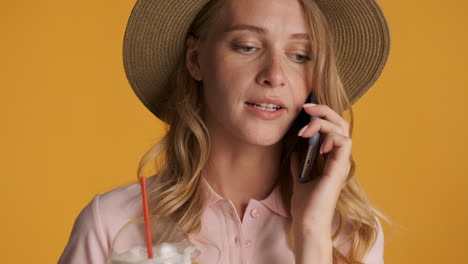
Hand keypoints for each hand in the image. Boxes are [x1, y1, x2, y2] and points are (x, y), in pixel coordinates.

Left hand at [290, 103, 351, 236]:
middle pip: (341, 123)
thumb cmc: (305, 206)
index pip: (333, 129)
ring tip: (304, 131)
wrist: (307, 223)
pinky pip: (343, 141)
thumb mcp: (299, 179)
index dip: (321, 116)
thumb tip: (294, 153)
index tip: (304, 112)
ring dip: (322, 123)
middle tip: (306, 108)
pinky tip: (316, 144)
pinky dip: (329, 136)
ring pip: (342, 128)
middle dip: (324, 110)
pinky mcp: (339, 168)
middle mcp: (339, 159)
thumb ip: (298, 165)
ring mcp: (341, 163)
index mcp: (331, 160)